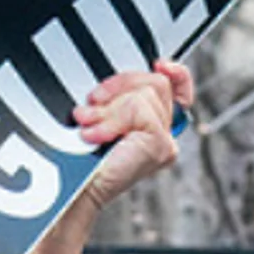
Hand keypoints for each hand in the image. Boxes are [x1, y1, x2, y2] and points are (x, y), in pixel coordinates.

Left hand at [73, 58, 193, 209]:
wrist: (75, 189)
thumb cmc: (78, 160)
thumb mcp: (98, 116)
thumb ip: (115, 98)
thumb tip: (113, 80)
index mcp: (153, 126)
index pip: (178, 90)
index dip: (175, 73)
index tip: (160, 63)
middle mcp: (164, 134)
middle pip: (155, 82)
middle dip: (118, 87)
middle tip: (92, 106)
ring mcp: (163, 142)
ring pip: (144, 93)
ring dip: (108, 108)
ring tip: (89, 127)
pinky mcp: (158, 144)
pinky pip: (137, 108)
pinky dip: (110, 119)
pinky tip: (96, 135)